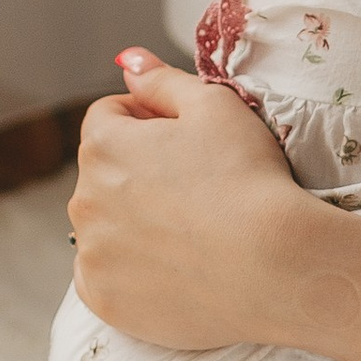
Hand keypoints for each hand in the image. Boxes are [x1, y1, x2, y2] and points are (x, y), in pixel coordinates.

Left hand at [69, 52, 313, 355]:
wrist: (277, 267)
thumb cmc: (251, 180)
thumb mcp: (216, 108)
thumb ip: (162, 80)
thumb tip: (126, 61)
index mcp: (103, 145)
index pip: (110, 117)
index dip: (150, 122)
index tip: (189, 144)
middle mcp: (83, 198)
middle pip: (105, 174)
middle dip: (139, 175)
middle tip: (199, 193)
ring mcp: (92, 254)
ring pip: (106, 227)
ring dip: (134, 224)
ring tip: (194, 234)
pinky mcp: (104, 299)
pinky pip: (106, 277)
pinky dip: (132, 272)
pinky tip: (176, 268)